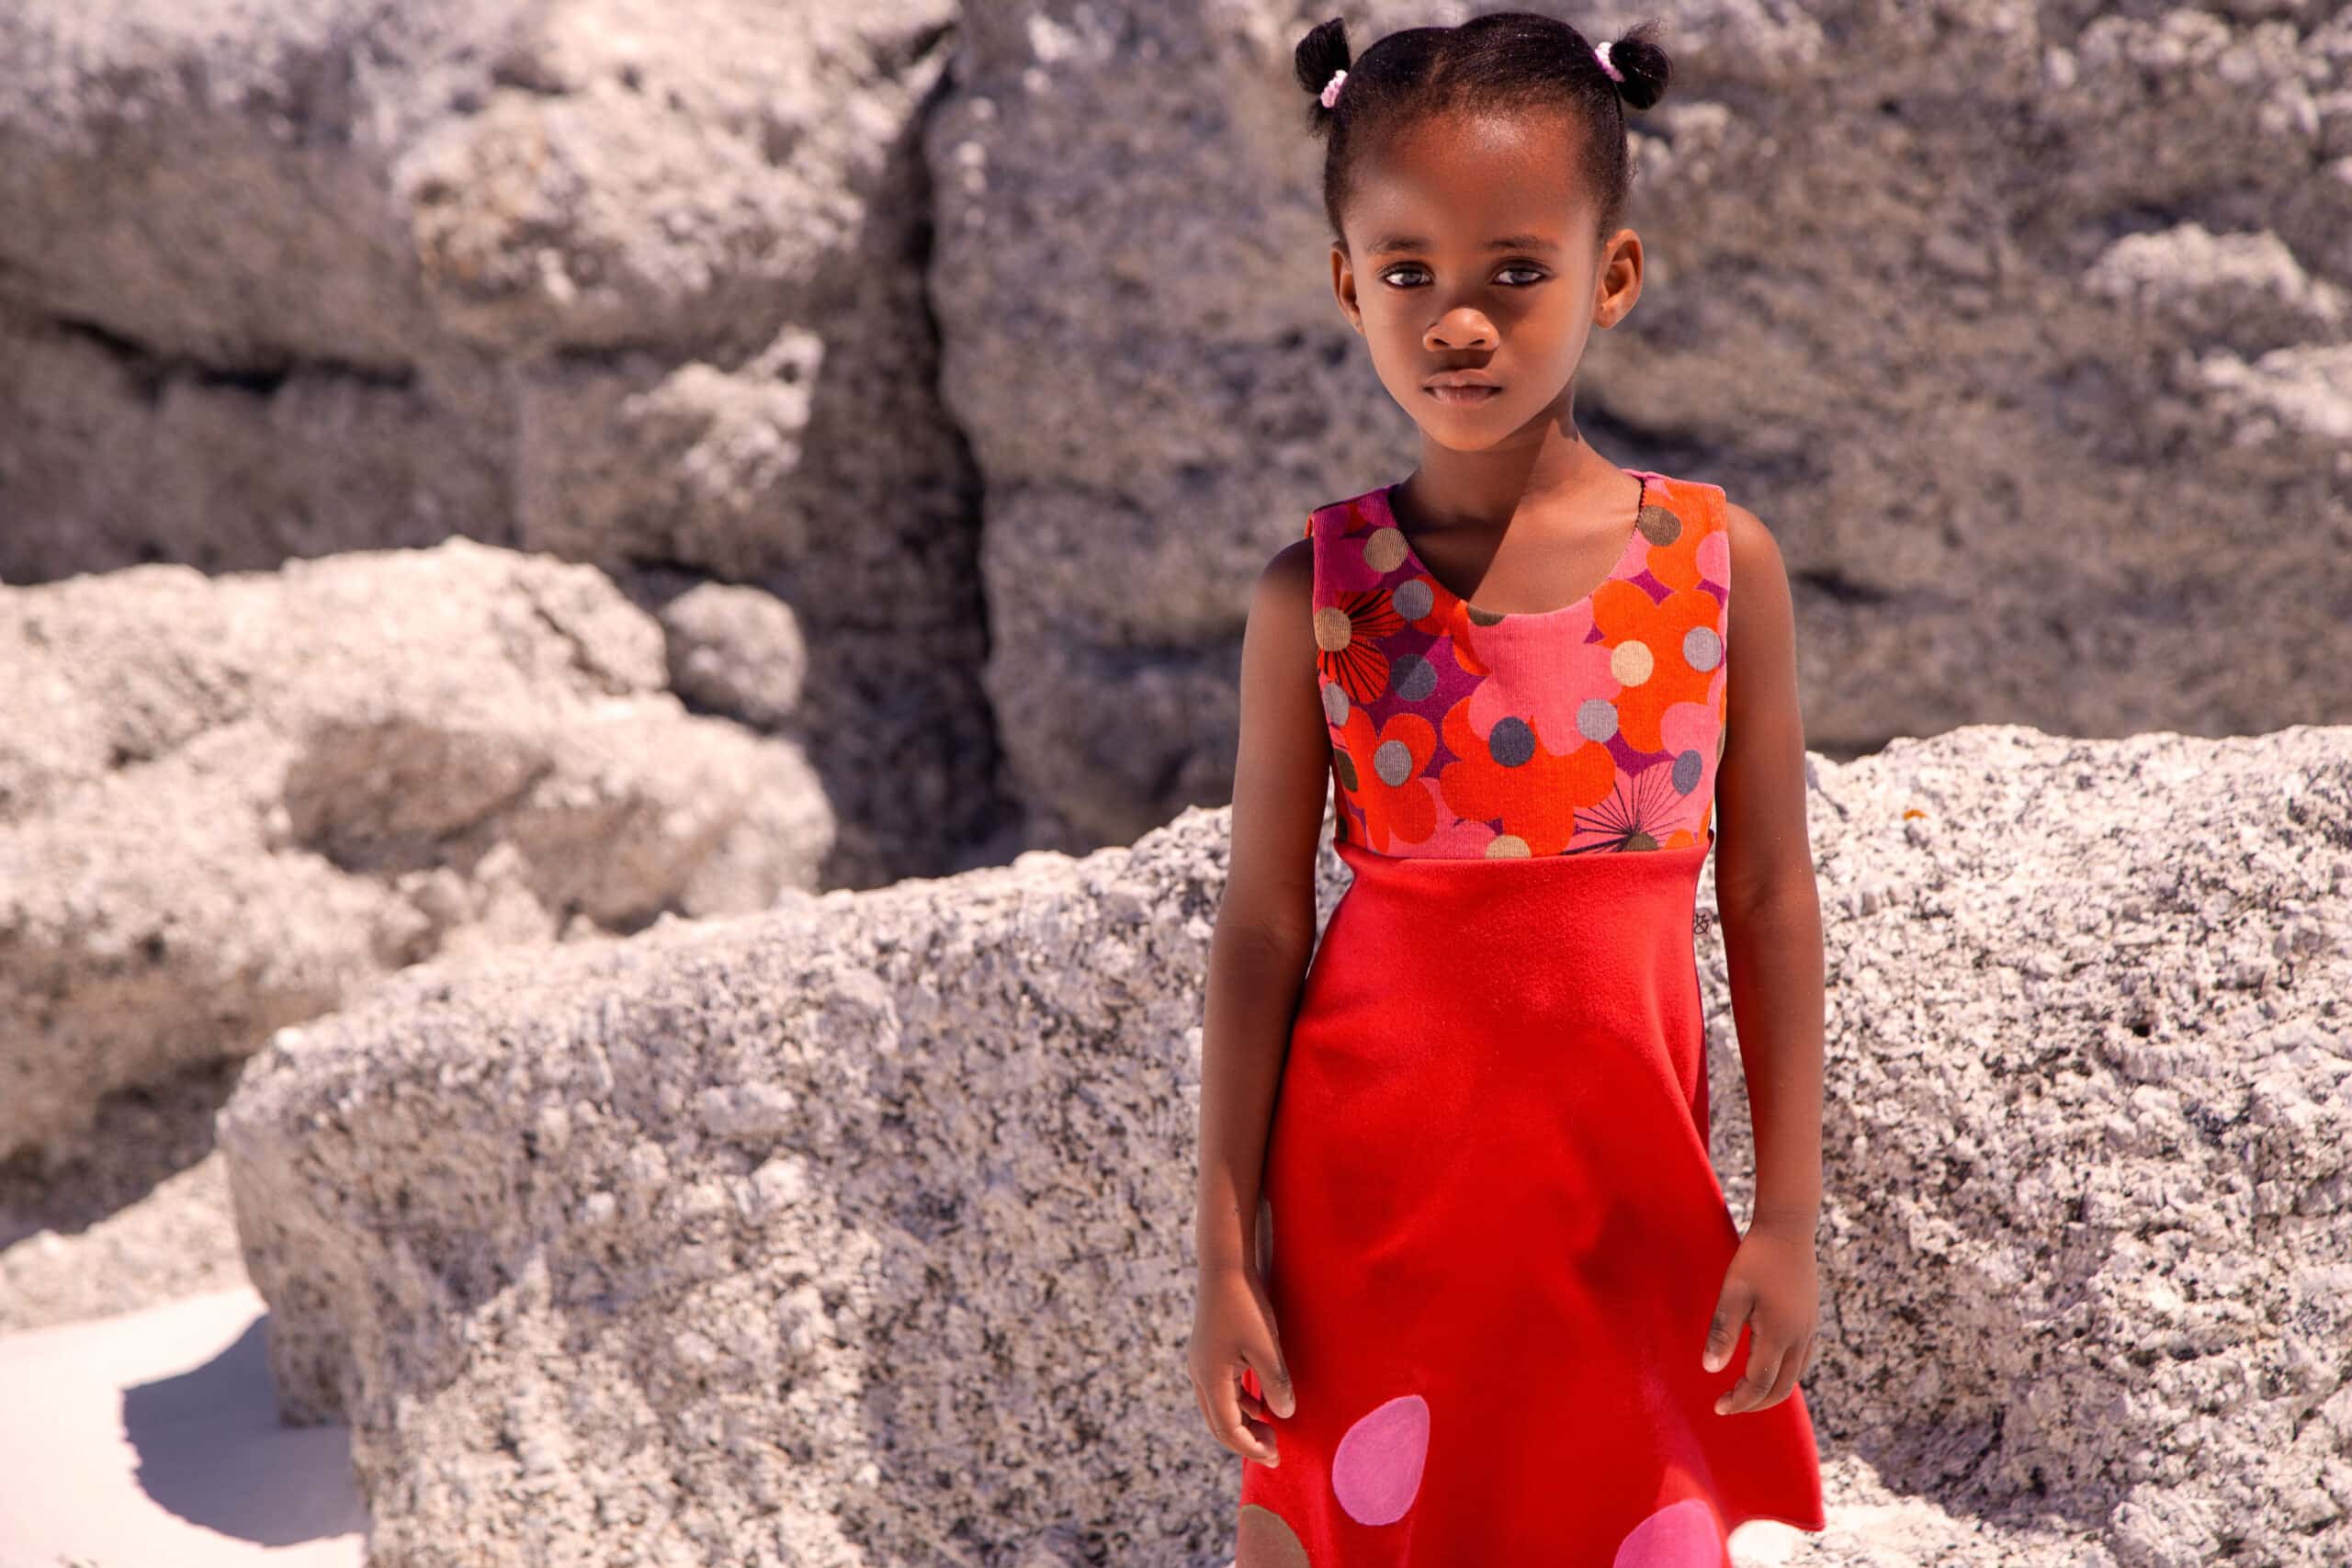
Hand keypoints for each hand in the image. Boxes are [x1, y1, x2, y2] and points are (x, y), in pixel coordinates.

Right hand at [1187, 1262, 1295, 1464]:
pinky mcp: (1209, 1353)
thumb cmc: (1246, 1305)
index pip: (1228, 1429)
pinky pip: (1221, 1390)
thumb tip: (1285, 1416)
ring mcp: (1202, 1364)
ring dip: (1243, 1424)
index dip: (1252, 1447)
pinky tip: (1260, 1405)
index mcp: (1211, 1379)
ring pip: (1218, 1408)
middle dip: (1246, 1442)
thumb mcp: (1267, 1347)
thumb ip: (1276, 1384)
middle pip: (1219, 1424)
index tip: (1276, 1456)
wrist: (1225, 1266)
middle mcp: (1200, 1375)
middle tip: (1275, 1453)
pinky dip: (1239, 1405)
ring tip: (1270, 1432)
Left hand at [1701, 1210, 1818, 1414]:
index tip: (1718, 1407)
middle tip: (1728, 1405)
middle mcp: (1799, 1338)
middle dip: (1754, 1403)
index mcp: (1779, 1335)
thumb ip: (1722, 1332)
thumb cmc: (1755, 1259)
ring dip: (1770, 1391)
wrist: (1788, 1230)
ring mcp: (1809, 1331)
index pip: (1760, 1384)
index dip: (1739, 1400)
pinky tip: (1765, 1369)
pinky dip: (1783, 1375)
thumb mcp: (1732, 1293)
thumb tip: (1710, 1370)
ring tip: (1744, 1393)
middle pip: (1781, 1388)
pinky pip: (1801, 1361)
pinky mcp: (1811, 1322)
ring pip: (1794, 1377)